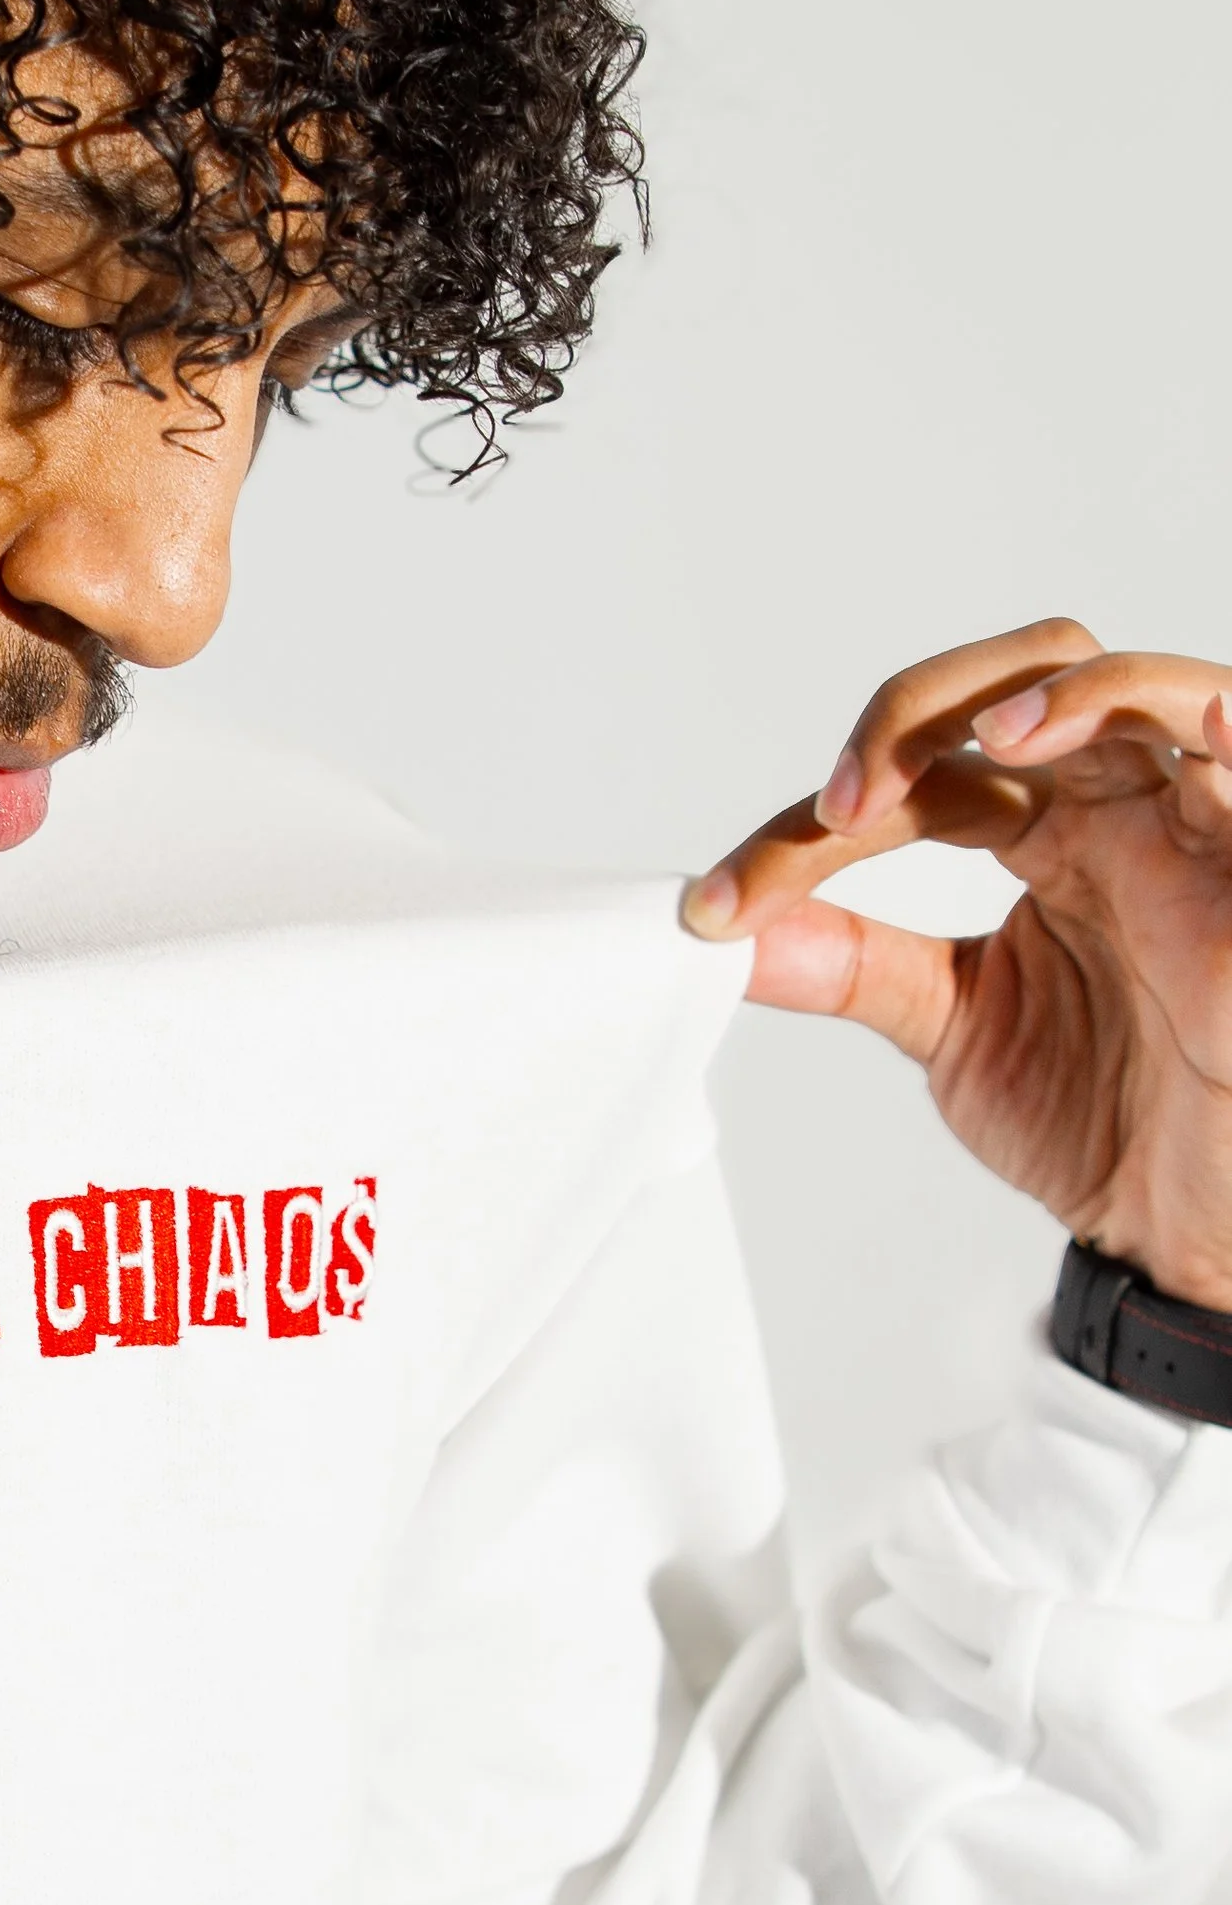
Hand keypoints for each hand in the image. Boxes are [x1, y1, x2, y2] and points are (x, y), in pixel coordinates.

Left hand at [684, 620, 1231, 1311]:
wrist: (1183, 1222)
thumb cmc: (1101, 1116)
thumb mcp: (955, 1028)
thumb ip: (854, 966)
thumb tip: (728, 935)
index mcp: (1043, 835)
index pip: (919, 783)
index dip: (810, 832)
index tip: (722, 906)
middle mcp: (1112, 811)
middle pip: (1017, 683)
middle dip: (915, 718)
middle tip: (842, 809)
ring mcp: (1188, 831)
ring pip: (1134, 692)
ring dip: (1056, 697)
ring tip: (990, 739)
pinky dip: (1212, 718)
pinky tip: (1192, 723)